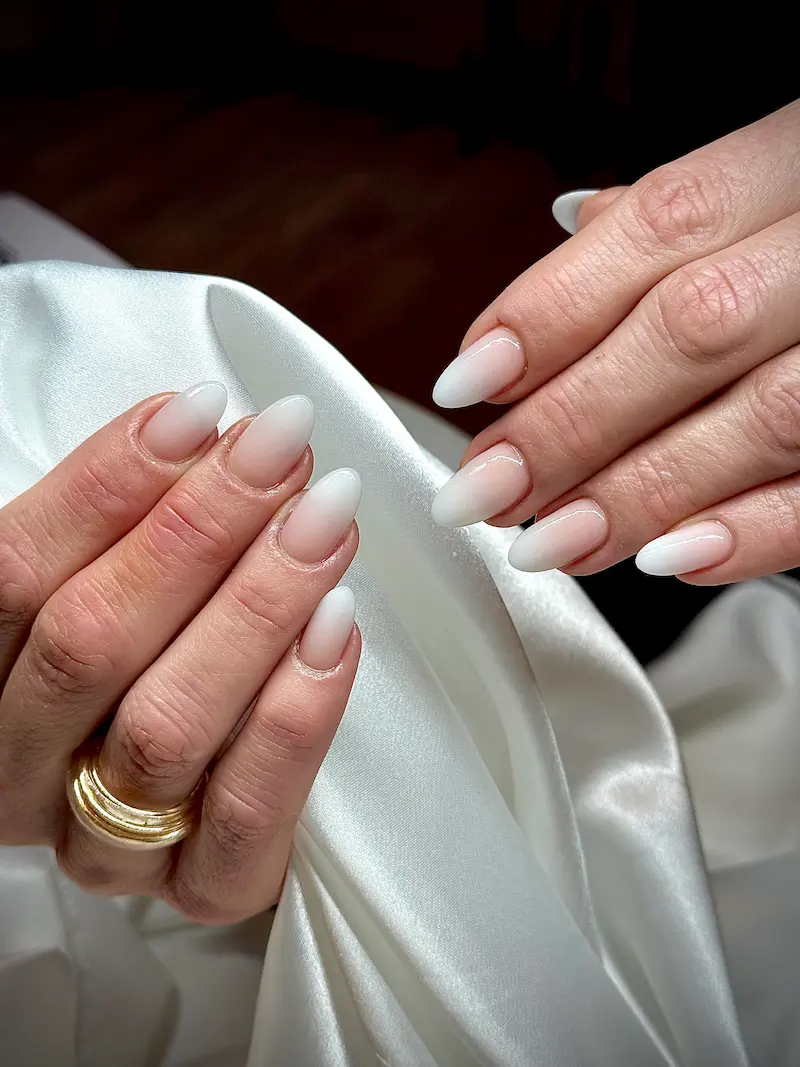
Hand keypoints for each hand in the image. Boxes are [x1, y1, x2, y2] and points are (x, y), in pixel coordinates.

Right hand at [0, 384, 360, 923]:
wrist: (197, 785)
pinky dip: (294, 717)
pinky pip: (241, 816)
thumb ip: (130, 523)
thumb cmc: (146, 649)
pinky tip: (337, 624)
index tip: (201, 409)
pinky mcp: (198, 888)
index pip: (14, 573)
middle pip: (90, 642)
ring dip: (254, 607)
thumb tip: (205, 428)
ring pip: (164, 727)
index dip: (107, 482)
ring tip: (324, 517)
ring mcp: (103, 842)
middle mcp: (18, 769)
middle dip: (197, 530)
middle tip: (282, 449)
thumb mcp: (109, 580)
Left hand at [432, 100, 799, 584]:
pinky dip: (753, 530)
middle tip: (485, 490)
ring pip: (763, 417)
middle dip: (568, 422)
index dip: (547, 310)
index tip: (468, 382)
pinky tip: (670, 560)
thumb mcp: (779, 184)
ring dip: (638, 494)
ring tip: (550, 541)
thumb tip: (567, 230)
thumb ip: (685, 219)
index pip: (655, 227)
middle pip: (688, 330)